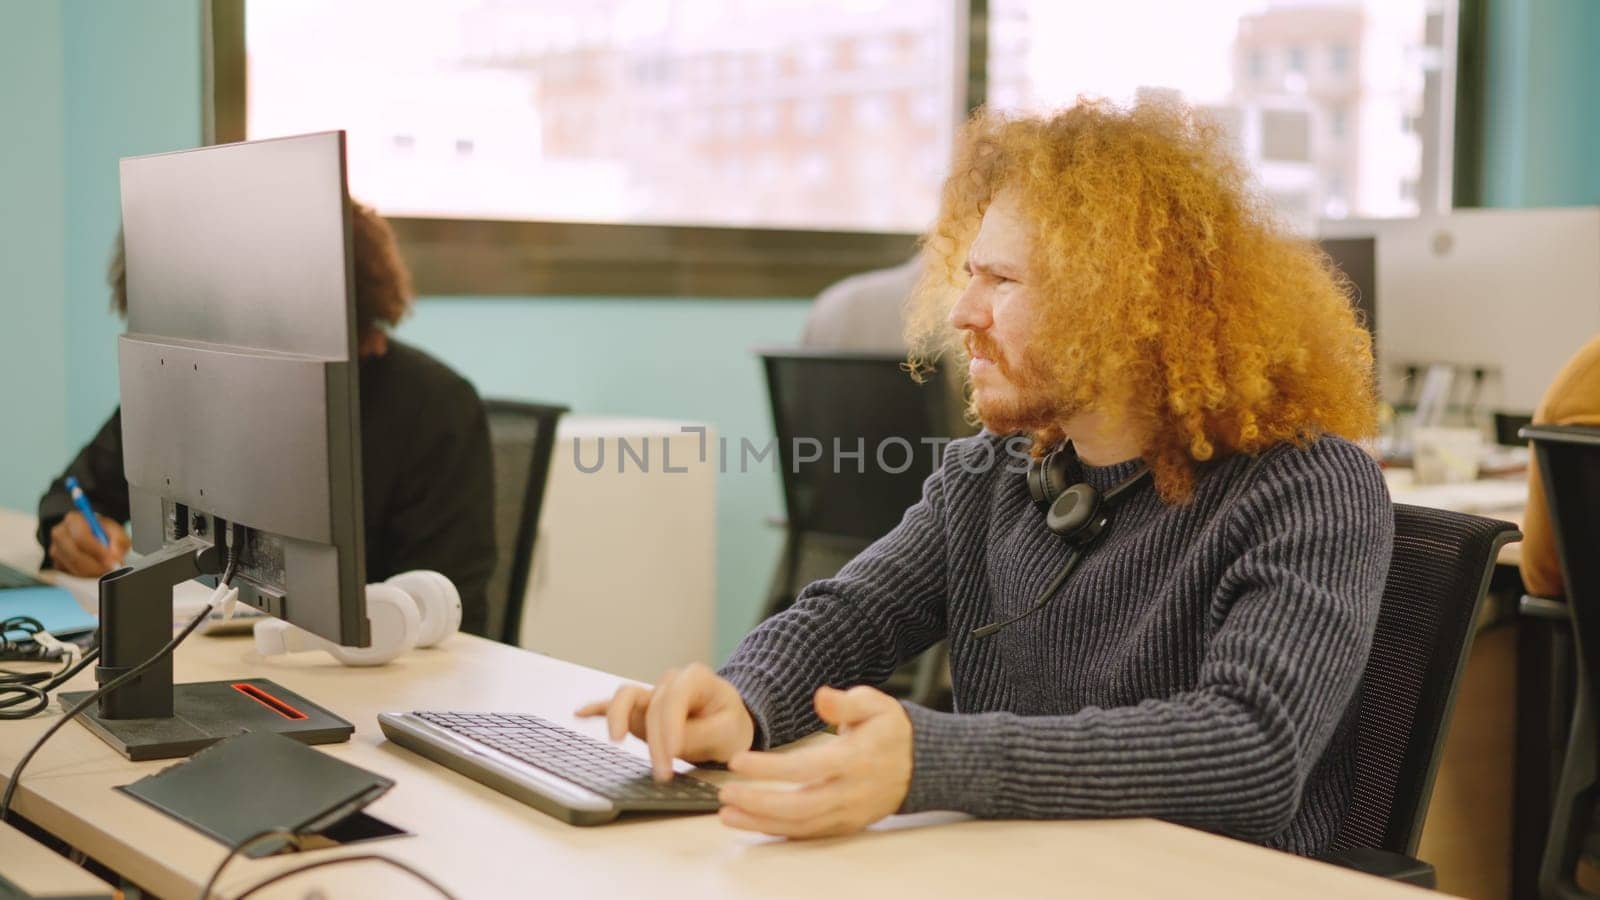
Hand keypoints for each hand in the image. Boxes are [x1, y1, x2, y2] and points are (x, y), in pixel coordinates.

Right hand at [47, 511, 129, 576]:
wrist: (98, 540)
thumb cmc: (107, 534)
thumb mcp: (118, 533)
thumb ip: (119, 541)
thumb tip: (114, 555)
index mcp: (73, 519)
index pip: (81, 537)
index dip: (97, 550)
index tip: (112, 560)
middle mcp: (60, 533)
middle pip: (74, 554)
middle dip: (95, 565)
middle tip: (111, 570)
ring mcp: (55, 549)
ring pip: (72, 566)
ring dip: (92, 572)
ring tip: (108, 570)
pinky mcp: (56, 563)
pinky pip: (70, 574)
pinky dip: (85, 576)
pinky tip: (96, 571)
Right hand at [575, 662, 754, 781]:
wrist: (728, 724)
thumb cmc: (731, 724)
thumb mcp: (730, 732)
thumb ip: (702, 734)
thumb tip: (673, 743)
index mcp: (696, 678)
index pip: (675, 698)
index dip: (670, 726)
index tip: (672, 753)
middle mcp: (670, 682)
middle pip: (653, 707)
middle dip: (655, 742)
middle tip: (663, 773)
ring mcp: (652, 695)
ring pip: (627, 697)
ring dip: (620, 719)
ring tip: (616, 739)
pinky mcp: (640, 711)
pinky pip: (614, 705)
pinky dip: (598, 708)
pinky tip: (581, 713)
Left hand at [717, 685, 911, 838]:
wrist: (920, 765)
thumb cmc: (890, 731)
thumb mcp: (875, 705)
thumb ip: (846, 702)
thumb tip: (821, 698)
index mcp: (855, 760)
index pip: (806, 768)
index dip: (769, 768)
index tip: (738, 761)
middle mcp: (851, 792)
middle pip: (800, 806)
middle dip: (758, 803)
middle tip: (724, 794)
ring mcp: (849, 813)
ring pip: (801, 826)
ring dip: (761, 823)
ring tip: (728, 814)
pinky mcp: (845, 825)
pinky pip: (809, 834)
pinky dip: (779, 832)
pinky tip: (753, 823)